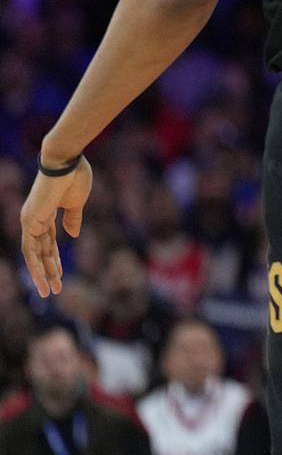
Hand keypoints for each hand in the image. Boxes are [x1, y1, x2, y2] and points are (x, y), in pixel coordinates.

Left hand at [20, 154, 92, 295]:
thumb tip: (73, 234)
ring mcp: (30, 221)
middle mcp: (34, 220)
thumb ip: (73, 219)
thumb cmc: (75, 177)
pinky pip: (30, 249)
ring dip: (42, 274)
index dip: (55, 260)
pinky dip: (35, 264)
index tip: (61, 275)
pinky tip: (42, 278)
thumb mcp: (77, 203)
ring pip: (34, 254)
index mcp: (46, 215)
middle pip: (41, 252)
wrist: (66, 162)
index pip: (49, 243)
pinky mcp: (30, 221)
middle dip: (49, 271)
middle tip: (54, 290)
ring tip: (48, 292)